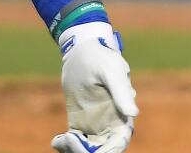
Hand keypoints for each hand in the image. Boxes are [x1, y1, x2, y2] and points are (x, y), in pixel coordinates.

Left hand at [52, 20, 137, 152]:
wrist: (81, 49)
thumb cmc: (100, 57)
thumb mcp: (110, 71)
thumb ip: (121, 91)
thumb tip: (133, 114)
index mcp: (122, 113)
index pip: (119, 142)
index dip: (109, 150)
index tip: (92, 151)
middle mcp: (111, 122)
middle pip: (103, 149)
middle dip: (87, 152)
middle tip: (69, 140)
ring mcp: (95, 123)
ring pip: (89, 149)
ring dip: (75, 150)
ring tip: (61, 141)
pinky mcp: (81, 121)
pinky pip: (76, 141)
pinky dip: (66, 145)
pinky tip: (57, 140)